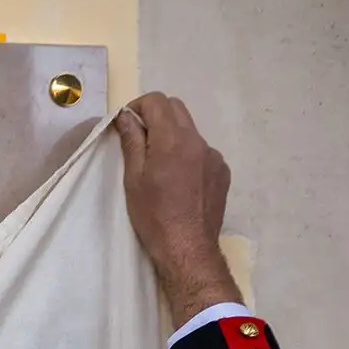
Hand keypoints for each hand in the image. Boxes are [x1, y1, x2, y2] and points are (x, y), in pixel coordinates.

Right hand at [114, 93, 243, 328]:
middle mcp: (197, 140)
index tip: (127, 123)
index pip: (157, 101)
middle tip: (139, 138)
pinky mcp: (221, 170)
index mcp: (172, 140)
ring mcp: (213, 155)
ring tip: (160, 166)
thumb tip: (127, 117)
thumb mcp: (134, 179)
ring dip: (172, 137)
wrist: (188, 247)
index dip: (138, 106)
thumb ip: (132, 142)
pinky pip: (201, 151)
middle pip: (176, 108)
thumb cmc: (153, 216)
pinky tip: (179, 182)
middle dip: (155, 115)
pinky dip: (187, 155)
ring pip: (190, 131)